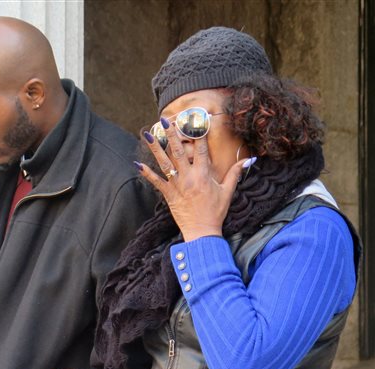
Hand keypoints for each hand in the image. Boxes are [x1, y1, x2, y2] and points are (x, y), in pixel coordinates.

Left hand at [139, 121, 248, 241]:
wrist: (202, 231)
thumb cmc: (216, 212)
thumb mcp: (228, 191)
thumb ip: (236, 173)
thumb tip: (249, 160)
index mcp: (204, 174)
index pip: (200, 149)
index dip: (198, 133)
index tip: (195, 119)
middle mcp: (189, 177)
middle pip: (179, 151)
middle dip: (172, 134)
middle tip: (165, 120)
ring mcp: (177, 185)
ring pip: (164, 163)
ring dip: (155, 148)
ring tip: (147, 135)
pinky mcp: (169, 194)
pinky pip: (156, 182)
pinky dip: (147, 173)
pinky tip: (138, 163)